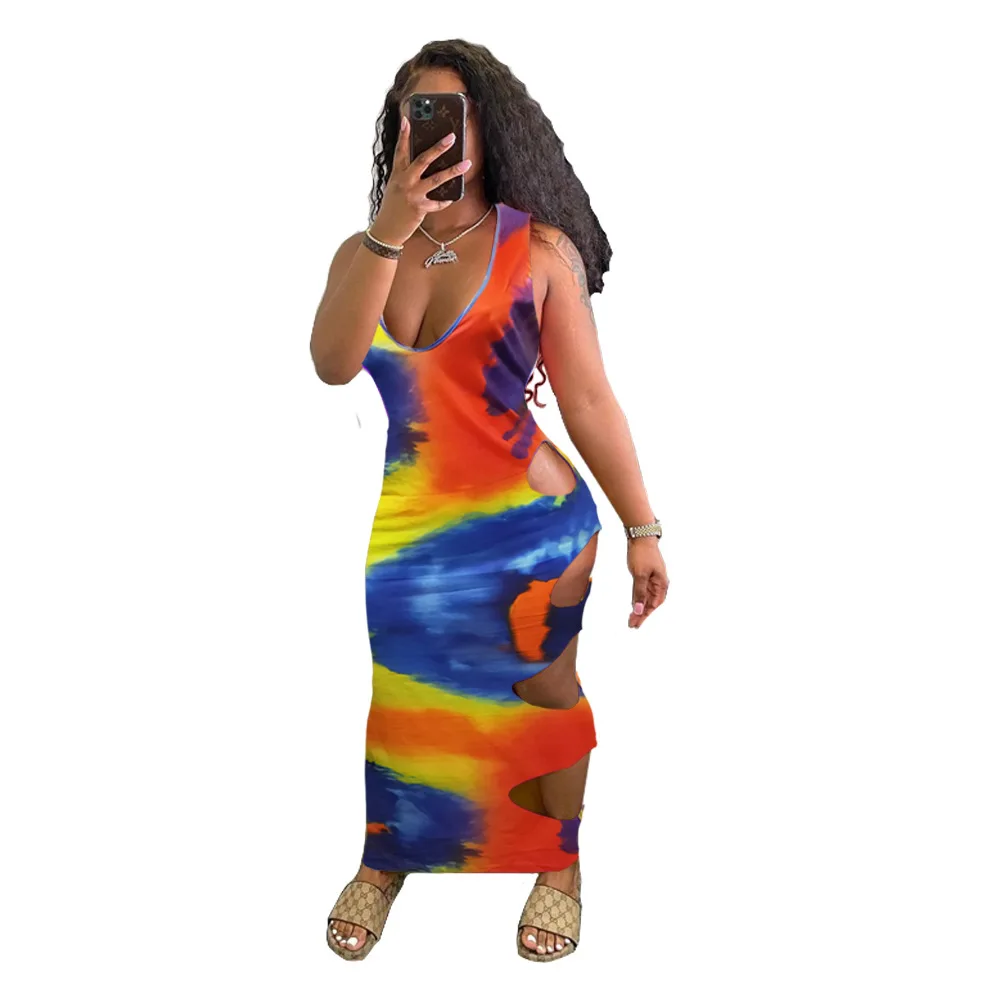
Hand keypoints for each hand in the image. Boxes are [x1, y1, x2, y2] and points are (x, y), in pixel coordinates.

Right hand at [368, 115, 471, 245]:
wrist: (387, 229)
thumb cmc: (393, 206)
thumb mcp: (395, 187)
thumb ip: (406, 174)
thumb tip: (424, 163)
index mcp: (397, 174)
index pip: (400, 150)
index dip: (403, 135)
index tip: (407, 119)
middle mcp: (404, 181)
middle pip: (423, 160)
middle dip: (438, 147)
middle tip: (452, 137)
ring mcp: (412, 194)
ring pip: (436, 179)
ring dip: (453, 171)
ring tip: (467, 163)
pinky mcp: (420, 208)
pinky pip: (438, 202)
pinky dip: (445, 200)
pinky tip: (452, 197)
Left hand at [626, 536, 668, 627]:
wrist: (640, 535)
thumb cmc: (642, 554)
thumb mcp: (640, 575)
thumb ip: (640, 593)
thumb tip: (639, 610)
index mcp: (661, 584)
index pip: (654, 604)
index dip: (645, 615)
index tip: (636, 624)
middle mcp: (659, 583)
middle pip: (651, 603)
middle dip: (642, 615)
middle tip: (632, 625)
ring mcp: (652, 578)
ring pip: (646, 598)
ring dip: (639, 608)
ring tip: (631, 619)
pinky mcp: (645, 574)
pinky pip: (642, 590)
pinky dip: (638, 598)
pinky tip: (633, 605)